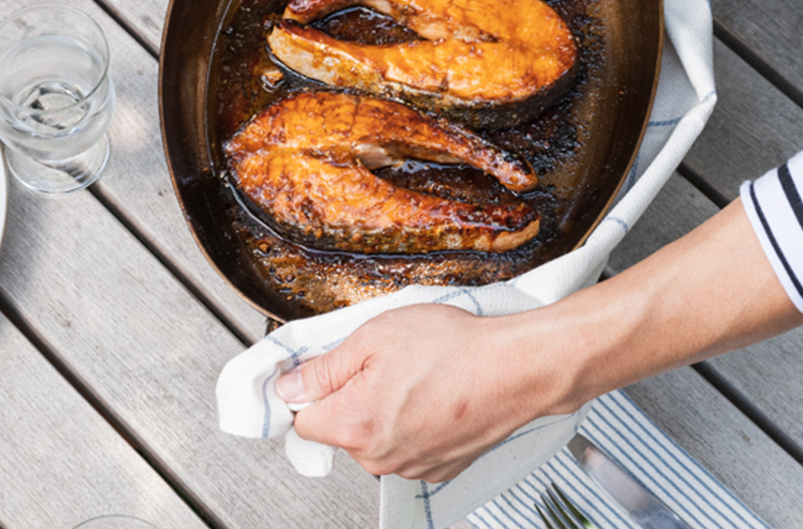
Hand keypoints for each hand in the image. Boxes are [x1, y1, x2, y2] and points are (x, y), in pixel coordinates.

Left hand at [276, 304, 563, 481]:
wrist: (514, 367)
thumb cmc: (454, 347)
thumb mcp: (375, 335)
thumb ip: (324, 366)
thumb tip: (288, 387)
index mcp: (355, 423)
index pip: (301, 420)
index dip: (309, 389)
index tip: (323, 371)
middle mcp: (379, 457)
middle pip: (340, 429)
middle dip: (351, 395)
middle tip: (383, 361)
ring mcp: (411, 467)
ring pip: (375, 438)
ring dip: (385, 409)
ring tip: (417, 374)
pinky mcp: (438, 468)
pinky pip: (407, 445)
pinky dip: (414, 422)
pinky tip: (434, 393)